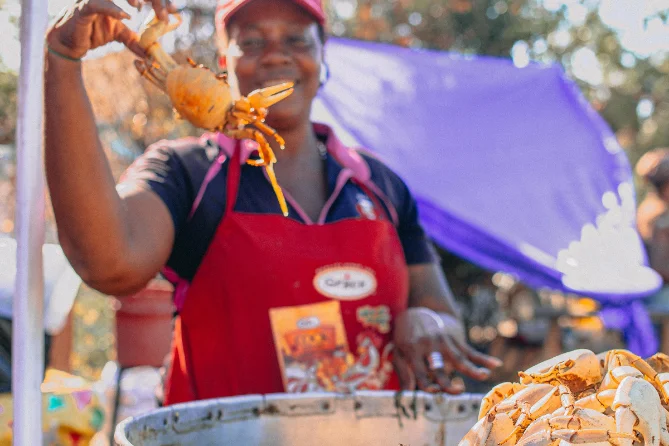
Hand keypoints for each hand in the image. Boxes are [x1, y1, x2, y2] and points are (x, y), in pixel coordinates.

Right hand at [45, 0, 176, 60]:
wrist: (69, 44)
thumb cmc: (92, 33)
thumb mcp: (119, 35)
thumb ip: (136, 39)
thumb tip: (152, 51)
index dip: (157, 1)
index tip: (175, 10)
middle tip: (165, 9)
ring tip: (141, 6)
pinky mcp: (83, 9)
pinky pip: (96, 5)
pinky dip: (112, 10)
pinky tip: (125, 16)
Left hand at [392, 307, 501, 393]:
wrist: (418, 312)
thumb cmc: (407, 337)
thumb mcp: (399, 352)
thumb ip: (403, 372)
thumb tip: (406, 394)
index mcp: (413, 350)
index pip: (420, 371)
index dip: (427, 383)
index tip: (435, 392)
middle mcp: (429, 346)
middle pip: (439, 367)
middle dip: (448, 379)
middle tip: (457, 391)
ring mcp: (443, 342)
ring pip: (458, 358)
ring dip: (471, 368)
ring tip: (484, 376)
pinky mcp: (454, 340)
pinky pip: (470, 351)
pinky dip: (483, 358)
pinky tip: (496, 364)